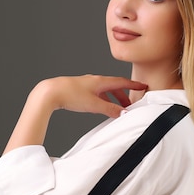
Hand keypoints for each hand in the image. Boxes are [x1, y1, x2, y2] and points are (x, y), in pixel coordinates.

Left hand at [4, 74, 146, 152]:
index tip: (142, 86)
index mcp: (100, 81)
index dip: (133, 85)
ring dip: (113, 98)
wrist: (50, 92)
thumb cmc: (70, 95)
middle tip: (130, 105)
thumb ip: (109, 110)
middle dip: (124, 95)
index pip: (122, 82)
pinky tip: (100, 106)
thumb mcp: (94, 105)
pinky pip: (96, 93)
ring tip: (116, 108)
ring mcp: (86, 84)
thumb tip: (122, 113)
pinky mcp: (78, 90)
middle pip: (114, 86)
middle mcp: (94, 80)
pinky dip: (103, 99)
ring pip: (104, 90)